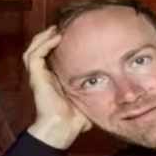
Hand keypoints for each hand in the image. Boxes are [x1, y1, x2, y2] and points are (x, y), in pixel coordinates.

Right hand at [23, 26, 91, 148]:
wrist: (64, 129)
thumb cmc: (77, 119)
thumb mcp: (91, 98)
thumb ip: (101, 92)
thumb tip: (123, 91)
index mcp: (54, 79)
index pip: (50, 56)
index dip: (56, 44)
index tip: (70, 33)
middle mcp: (44, 76)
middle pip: (38, 49)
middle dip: (47, 36)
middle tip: (61, 27)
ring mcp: (39, 77)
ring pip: (32, 50)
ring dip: (43, 37)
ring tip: (55, 29)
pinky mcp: (37, 78)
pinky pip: (34, 56)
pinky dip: (44, 44)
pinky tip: (55, 37)